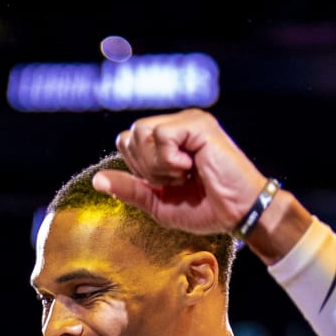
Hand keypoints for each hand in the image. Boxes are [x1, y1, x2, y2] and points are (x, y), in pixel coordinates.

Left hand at [99, 112, 305, 260]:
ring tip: (184, 174)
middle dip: (146, 167)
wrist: (238, 213)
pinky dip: (170, 160)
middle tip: (177, 180)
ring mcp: (188, 121)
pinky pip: (162, 135)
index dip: (137, 167)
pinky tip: (192, 167)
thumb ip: (130, 189)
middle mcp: (177, 124)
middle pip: (131, 134)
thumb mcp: (157, 203)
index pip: (127, 140)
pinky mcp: (198, 124)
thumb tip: (97, 180)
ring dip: (158, 165)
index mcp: (167, 139)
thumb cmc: (205, 209)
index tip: (164, 182)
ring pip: (142, 132)